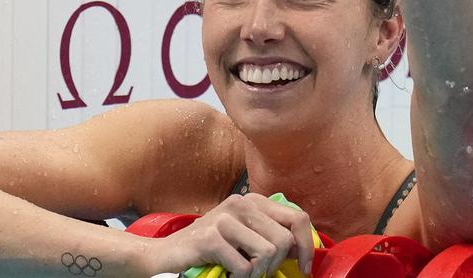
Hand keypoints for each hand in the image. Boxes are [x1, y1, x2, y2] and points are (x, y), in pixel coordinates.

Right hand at [153, 194, 315, 277]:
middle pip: (284, 239)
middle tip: (257, 271)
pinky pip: (244, 267)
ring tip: (240, 272)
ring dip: (257, 272)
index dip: (307, 246)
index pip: (297, 218)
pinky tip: (227, 274)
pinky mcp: (210, 238)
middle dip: (276, 264)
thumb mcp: (244, 236)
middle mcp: (241, 203)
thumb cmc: (209, 249)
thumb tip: (302, 249)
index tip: (304, 268)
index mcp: (253, 201)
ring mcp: (225, 219)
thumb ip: (271, 235)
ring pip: (268, 253)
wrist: (165, 255)